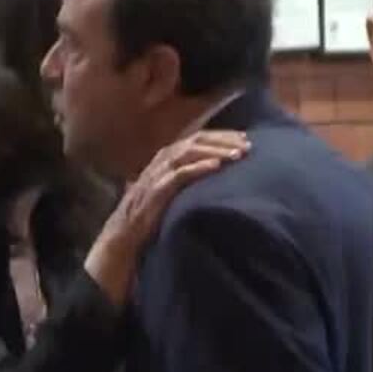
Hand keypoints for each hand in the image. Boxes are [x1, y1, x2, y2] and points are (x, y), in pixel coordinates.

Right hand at [83, 130, 249, 305]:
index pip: (197, 138)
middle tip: (248, 144)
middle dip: (223, 140)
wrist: (124, 235)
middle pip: (195, 141)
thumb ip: (186, 176)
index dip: (221, 136)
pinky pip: (180, 174)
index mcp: (166, 158)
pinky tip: (216, 167)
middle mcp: (161, 160)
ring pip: (188, 153)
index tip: (244, 138)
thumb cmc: (150, 214)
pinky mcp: (156, 191)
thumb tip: (217, 170)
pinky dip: (198, 168)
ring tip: (237, 154)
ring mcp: (157, 174)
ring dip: (215, 151)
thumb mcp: (171, 190)